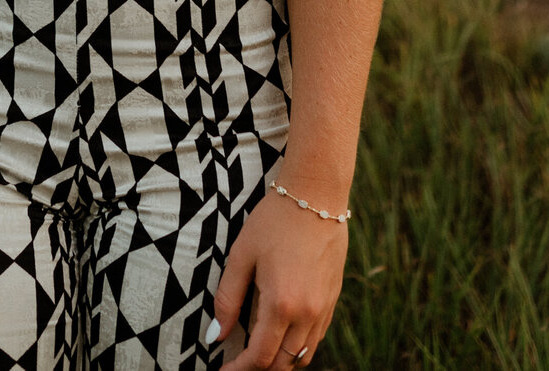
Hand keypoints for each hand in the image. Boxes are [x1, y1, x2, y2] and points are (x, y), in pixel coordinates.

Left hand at [208, 188, 346, 367]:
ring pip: (302, 356)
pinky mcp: (332, 300)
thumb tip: (215, 334)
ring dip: (280, 361)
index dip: (239, 370)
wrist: (316, 196)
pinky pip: (315, 339)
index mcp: (281, 304)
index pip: (260, 358)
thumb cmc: (274, 221)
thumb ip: (227, 298)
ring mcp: (323, 309)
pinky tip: (281, 335)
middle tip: (237, 362)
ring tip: (257, 352)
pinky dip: (298, 347)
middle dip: (259, 369)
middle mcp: (307, 314)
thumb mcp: (242, 255)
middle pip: (283, 364)